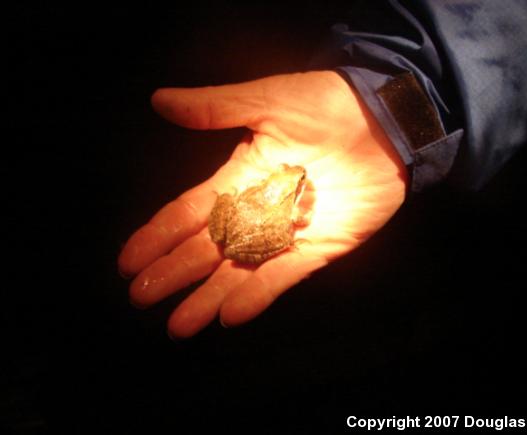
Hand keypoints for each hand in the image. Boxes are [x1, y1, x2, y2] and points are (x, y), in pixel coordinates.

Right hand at [118, 71, 407, 338]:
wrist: (382, 121)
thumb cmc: (323, 105)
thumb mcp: (266, 102)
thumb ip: (215, 109)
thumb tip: (158, 100)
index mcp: (238, 178)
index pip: (189, 213)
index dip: (158, 236)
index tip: (128, 261)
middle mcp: (255, 212)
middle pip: (207, 248)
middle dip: (173, 272)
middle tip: (141, 297)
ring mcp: (285, 234)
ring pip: (239, 271)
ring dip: (208, 296)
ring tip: (179, 324)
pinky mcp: (318, 248)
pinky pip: (283, 276)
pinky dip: (257, 295)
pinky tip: (229, 315)